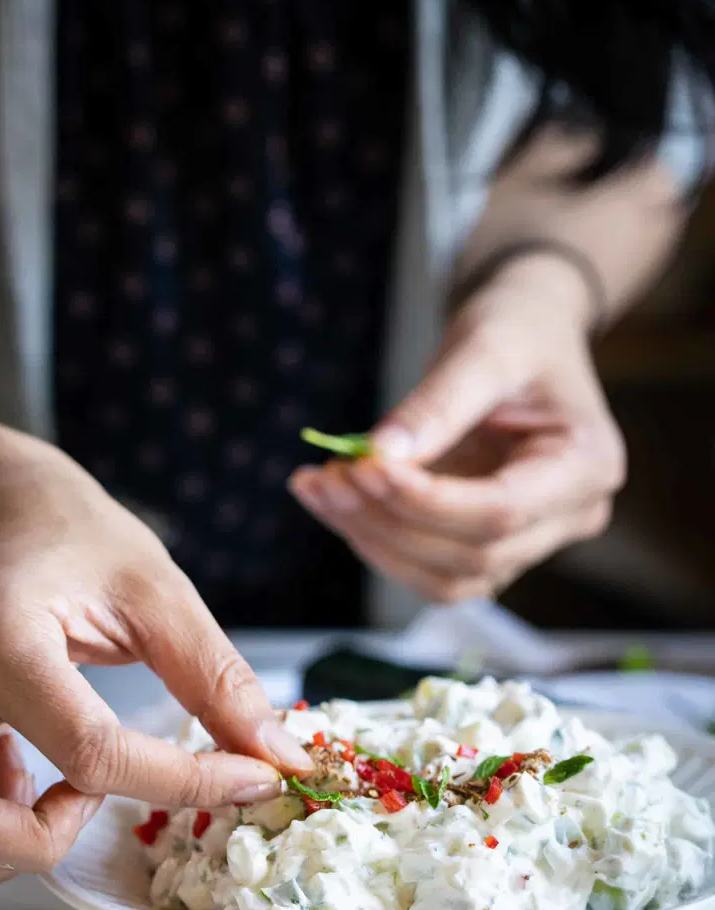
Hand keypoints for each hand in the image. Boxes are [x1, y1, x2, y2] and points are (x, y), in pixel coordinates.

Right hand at [0, 436, 309, 888]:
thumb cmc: (71, 535)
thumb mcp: (156, 591)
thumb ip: (214, 678)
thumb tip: (276, 755)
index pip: (87, 752)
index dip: (183, 782)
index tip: (249, 779)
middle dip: (43, 840)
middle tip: (95, 797)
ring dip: (5, 847)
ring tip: (62, 790)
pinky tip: (23, 780)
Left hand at [290, 253, 625, 601]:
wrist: (526, 334)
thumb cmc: (519, 331)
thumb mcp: (483, 349)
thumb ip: (435, 405)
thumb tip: (379, 455)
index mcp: (587, 466)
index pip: (502, 512)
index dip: (426, 501)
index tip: (364, 467)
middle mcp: (568, 517)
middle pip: (473, 555)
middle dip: (389, 521)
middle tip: (328, 476)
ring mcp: (530, 539)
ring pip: (447, 578)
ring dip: (375, 540)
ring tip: (322, 487)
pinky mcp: (488, 544)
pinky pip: (430, 566)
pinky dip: (377, 540)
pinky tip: (335, 501)